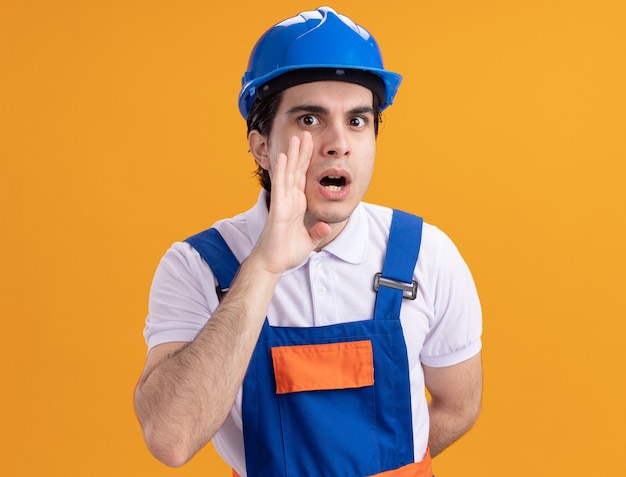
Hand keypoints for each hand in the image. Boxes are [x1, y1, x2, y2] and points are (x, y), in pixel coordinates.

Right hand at [253, 132, 330, 274]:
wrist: (273, 263)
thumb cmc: (286, 252)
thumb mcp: (309, 241)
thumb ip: (317, 232)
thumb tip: (326, 226)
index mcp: (296, 204)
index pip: (302, 178)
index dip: (307, 161)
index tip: (311, 145)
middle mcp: (289, 200)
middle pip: (296, 170)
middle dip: (301, 152)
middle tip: (306, 133)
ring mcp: (283, 202)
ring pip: (288, 173)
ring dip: (292, 155)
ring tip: (296, 137)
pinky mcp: (278, 208)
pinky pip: (280, 186)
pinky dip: (281, 171)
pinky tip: (283, 156)